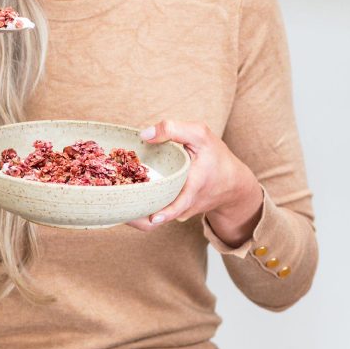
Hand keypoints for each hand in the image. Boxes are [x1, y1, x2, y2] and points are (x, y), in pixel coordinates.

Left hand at [126, 119, 263, 243]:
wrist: (232, 183)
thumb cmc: (216, 156)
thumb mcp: (200, 135)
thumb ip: (173, 130)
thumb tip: (144, 135)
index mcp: (193, 187)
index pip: (179, 206)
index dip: (166, 213)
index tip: (152, 218)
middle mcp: (185, 206)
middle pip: (158, 218)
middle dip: (138, 217)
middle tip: (118, 208)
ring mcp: (180, 212)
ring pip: (155, 217)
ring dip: (137, 213)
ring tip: (117, 203)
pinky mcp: (176, 213)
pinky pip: (157, 212)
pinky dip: (143, 206)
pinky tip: (128, 196)